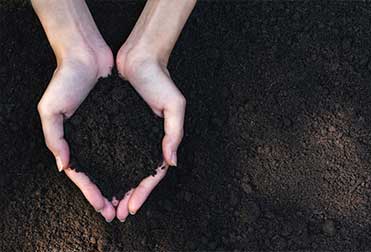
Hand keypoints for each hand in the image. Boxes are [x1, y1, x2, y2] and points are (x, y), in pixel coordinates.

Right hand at [37, 50, 116, 221]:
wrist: (86, 54)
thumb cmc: (65, 80)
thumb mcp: (50, 110)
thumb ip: (54, 138)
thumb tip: (64, 167)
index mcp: (72, 140)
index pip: (82, 175)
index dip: (91, 192)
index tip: (102, 208)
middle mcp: (89, 138)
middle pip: (100, 174)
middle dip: (108, 194)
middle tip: (118, 212)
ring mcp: (104, 130)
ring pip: (114, 163)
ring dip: (120, 183)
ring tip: (129, 200)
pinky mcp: (119, 120)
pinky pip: (126, 144)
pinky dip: (130, 160)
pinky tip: (138, 172)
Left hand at [115, 51, 185, 220]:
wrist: (139, 57)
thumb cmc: (160, 79)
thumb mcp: (175, 105)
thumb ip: (174, 133)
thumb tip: (172, 162)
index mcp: (161, 139)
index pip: (154, 173)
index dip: (144, 192)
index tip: (132, 207)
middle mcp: (147, 140)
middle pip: (139, 175)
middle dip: (130, 196)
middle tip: (118, 213)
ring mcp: (132, 134)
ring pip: (125, 167)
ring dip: (118, 187)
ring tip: (109, 204)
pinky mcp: (118, 125)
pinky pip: (113, 151)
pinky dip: (108, 167)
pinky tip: (101, 178)